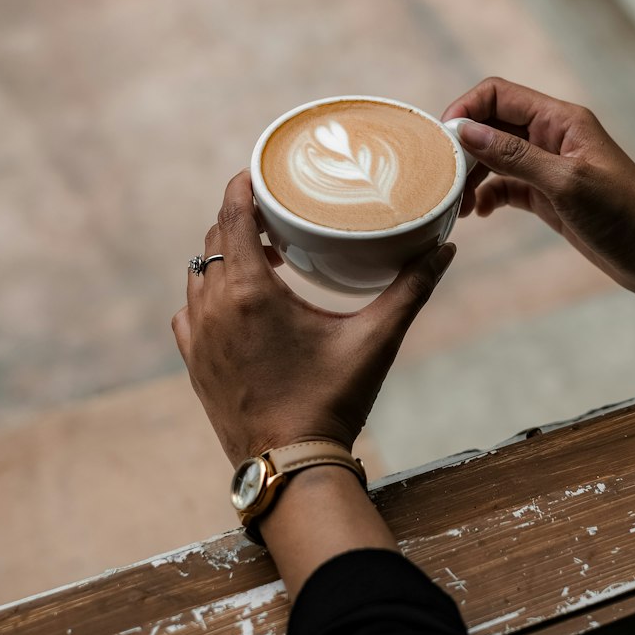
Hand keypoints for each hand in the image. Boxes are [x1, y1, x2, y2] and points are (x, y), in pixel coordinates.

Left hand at [171, 171, 454, 465]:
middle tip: (276, 212)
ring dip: (225, 255)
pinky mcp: (194, 362)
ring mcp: (198, 336)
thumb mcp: (375, 340)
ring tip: (263, 254)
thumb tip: (446, 249)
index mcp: (251, 291)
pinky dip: (209, 295)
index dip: (242, 184)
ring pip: (199, 273)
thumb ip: (411, 289)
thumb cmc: (331, 401)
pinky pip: (189, 311)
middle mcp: (214, 306)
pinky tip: (237, 304)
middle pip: (215, 238)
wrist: (290, 465)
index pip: (233, 214)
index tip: (259, 170)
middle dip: (241, 218)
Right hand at [442, 76, 634, 298]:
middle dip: (464, 146)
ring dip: (472, 175)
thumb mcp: (566, 184)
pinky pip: (506, 186)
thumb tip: (465, 131)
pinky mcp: (548, 196)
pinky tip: (478, 214)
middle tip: (443, 179)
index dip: (466, 110)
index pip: (499, 94)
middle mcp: (552, 136)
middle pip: (492, 124)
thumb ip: (515, 156)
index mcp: (561, 120)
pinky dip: (488, 195)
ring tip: (456, 204)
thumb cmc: (625, 215)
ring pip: (495, 157)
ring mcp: (549, 167)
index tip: (443, 142)